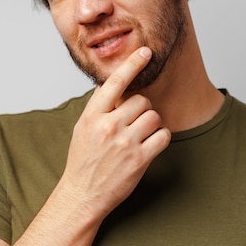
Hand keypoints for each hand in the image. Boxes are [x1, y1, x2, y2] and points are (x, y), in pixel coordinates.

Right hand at [59, 47, 171, 218]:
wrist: (82, 195)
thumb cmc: (83, 160)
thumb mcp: (82, 128)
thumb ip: (98, 106)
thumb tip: (110, 84)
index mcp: (92, 116)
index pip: (115, 82)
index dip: (132, 64)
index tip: (144, 51)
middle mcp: (109, 126)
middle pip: (141, 100)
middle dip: (142, 109)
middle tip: (133, 123)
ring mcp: (125, 143)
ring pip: (154, 116)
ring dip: (152, 124)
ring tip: (140, 136)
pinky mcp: (140, 159)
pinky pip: (163, 136)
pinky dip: (161, 138)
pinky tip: (150, 145)